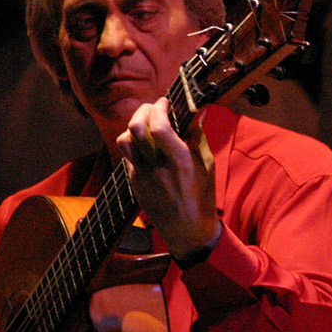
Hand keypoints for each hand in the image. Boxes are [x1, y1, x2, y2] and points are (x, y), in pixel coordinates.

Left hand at [118, 98, 219, 260]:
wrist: (186, 229)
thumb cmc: (201, 197)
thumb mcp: (207, 166)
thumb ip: (198, 137)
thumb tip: (197, 112)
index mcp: (179, 162)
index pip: (159, 127)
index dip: (159, 109)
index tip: (165, 102)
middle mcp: (157, 167)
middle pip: (136, 128)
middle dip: (143, 110)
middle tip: (154, 107)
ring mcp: (141, 174)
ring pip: (124, 139)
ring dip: (134, 126)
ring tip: (146, 124)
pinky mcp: (133, 181)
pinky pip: (127, 155)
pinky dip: (135, 143)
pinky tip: (147, 144)